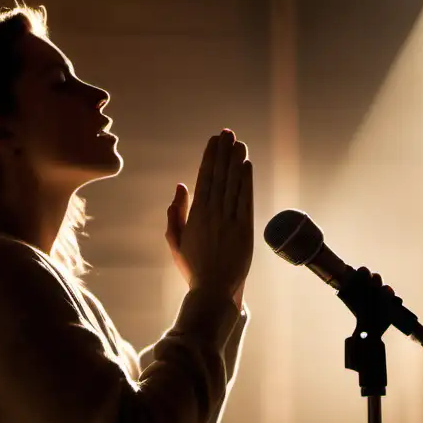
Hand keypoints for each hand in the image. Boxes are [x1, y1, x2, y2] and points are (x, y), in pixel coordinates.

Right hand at [172, 129, 252, 304]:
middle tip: (227, 132)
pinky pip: (245, 199)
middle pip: (219, 176)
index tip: (213, 141)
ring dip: (236, 161)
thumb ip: (175, 212)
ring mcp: (229, 221)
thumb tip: (180, 185)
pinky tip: (247, 165)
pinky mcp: (244, 229)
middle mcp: (212, 214)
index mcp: (195, 215)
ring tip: (239, 142)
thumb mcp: (175, 240)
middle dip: (223, 152)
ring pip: (233, 184)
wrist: (214, 290)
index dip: (210, 157)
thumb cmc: (194, 268)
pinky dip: (246, 181)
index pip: (204, 178)